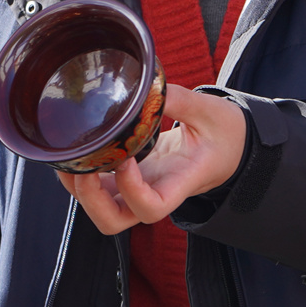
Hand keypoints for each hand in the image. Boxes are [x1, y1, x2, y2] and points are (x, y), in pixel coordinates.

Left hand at [57, 84, 247, 234]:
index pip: (152, 207)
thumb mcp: (209, 111)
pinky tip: (78, 151)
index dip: (131, 190)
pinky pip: (99, 190)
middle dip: (91, 199)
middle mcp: (155, 192)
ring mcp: (140, 189)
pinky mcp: (131, 179)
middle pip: (115, 221)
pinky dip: (80, 177)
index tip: (126, 158)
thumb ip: (178, 99)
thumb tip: (145, 85)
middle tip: (85, 166)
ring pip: (102, 211)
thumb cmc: (225, 133)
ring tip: (73, 156)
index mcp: (180, 183)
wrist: (232, 145)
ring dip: (79, 191)